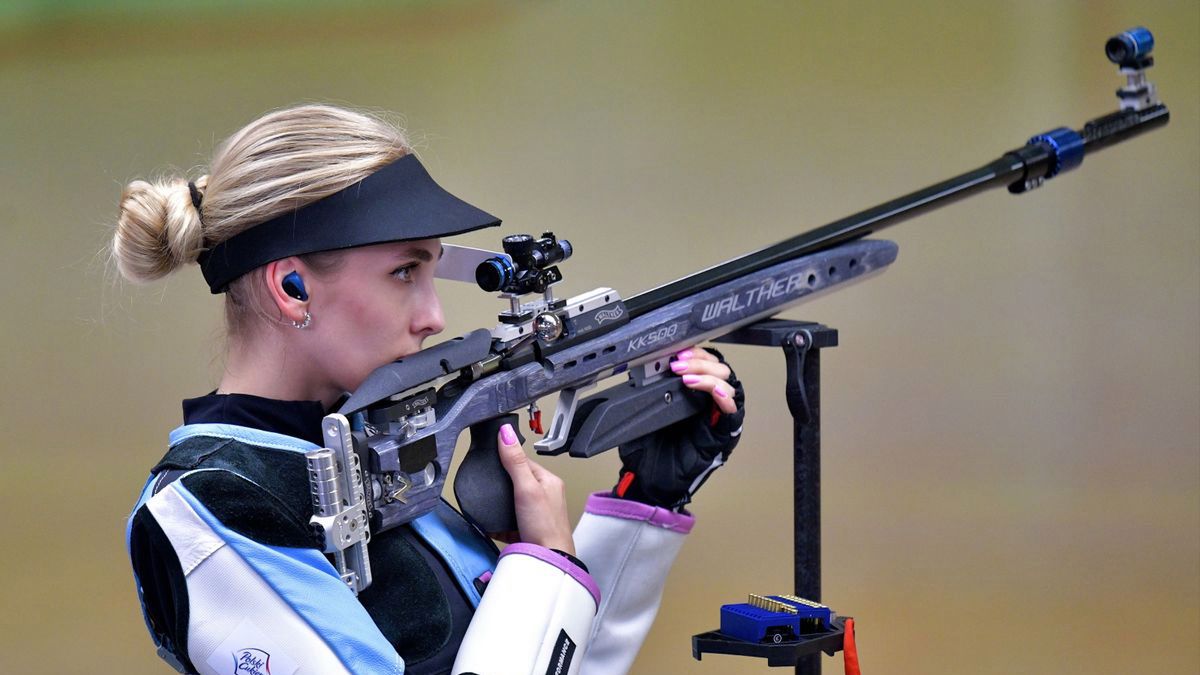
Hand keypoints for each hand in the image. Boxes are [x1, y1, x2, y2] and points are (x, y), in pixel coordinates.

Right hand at [495, 422, 575, 555]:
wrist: (548, 561)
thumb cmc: (545, 527)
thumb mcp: (526, 489)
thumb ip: (514, 462)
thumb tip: (506, 433)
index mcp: (550, 481)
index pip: (524, 460)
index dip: (507, 458)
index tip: (491, 456)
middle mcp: (545, 495)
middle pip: (516, 481)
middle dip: (500, 484)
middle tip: (487, 486)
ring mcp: (535, 513)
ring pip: (510, 501)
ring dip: (498, 504)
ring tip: (488, 505)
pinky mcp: (526, 529)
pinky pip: (507, 520)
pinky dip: (497, 522)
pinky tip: (490, 523)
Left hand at [615, 346, 745, 509]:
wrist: (645, 483)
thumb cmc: (646, 452)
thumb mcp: (642, 414)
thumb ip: (650, 393)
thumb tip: (647, 369)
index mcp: (690, 397)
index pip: (704, 365)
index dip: (695, 353)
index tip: (677, 351)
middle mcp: (706, 407)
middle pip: (721, 370)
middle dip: (701, 361)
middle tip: (678, 363)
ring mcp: (715, 422)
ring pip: (730, 386)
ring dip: (710, 376)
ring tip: (687, 376)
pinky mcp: (721, 439)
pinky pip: (733, 415)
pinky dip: (725, 399)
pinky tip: (712, 391)